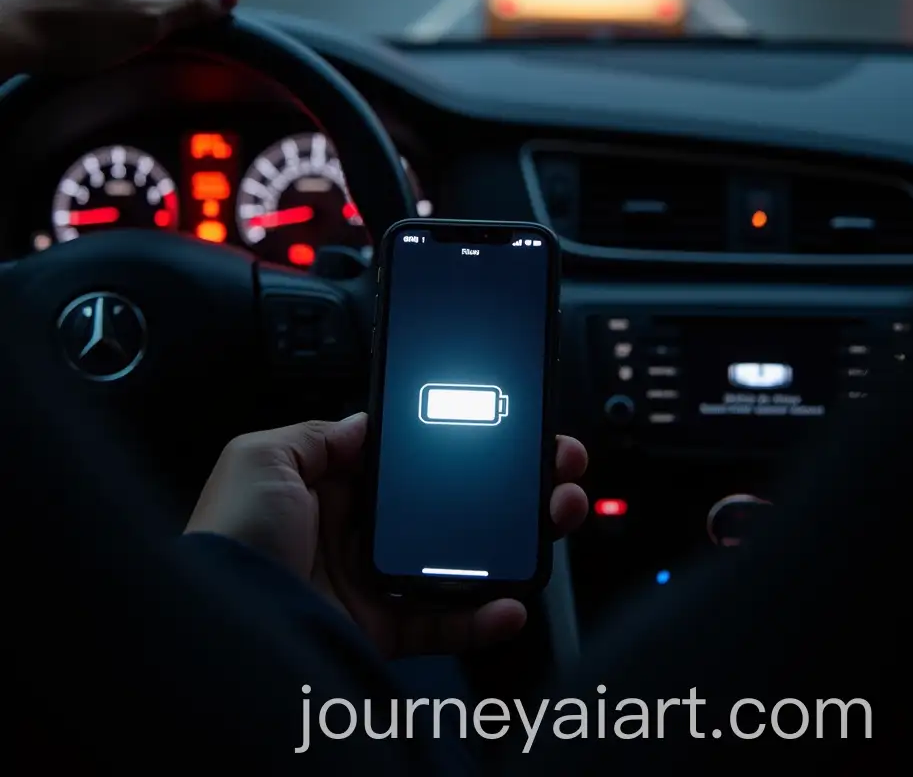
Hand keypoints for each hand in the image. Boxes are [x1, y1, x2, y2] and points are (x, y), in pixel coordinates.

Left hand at [0, 0, 237, 76]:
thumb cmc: (72, 31)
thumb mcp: (145, 26)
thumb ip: (190, 9)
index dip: (201, 10)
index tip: (204, 37)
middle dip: (156, 13)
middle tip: (148, 49)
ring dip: (121, 13)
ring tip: (106, 46)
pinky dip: (88, 12)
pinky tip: (76, 35)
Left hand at [186, 413, 588, 658]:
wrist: (219, 631)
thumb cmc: (227, 540)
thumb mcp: (260, 457)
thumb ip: (317, 434)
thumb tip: (364, 422)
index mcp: (327, 485)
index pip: (409, 456)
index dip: (457, 441)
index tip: (501, 427)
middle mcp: (354, 531)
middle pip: (447, 502)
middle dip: (505, 483)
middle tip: (551, 466)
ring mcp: (372, 581)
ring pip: (459, 558)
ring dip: (513, 540)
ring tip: (553, 516)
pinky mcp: (382, 630)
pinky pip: (446, 624)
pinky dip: (485, 616)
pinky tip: (512, 600)